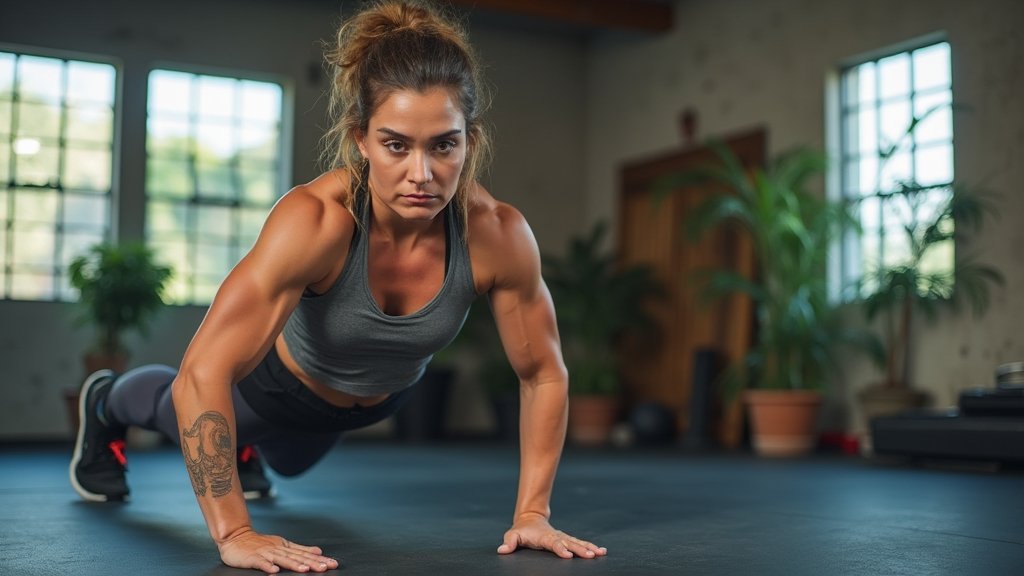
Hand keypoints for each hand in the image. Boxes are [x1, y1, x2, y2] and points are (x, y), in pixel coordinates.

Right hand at [218, 528, 338, 572]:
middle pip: (297, 557)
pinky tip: (274, 571)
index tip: (332, 563)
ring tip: (305, 569)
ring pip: (282, 559)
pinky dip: (267, 566)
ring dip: (294, 564)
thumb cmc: (259, 543)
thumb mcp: (283, 544)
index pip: (305, 554)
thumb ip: (300, 549)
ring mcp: (266, 553)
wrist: (235, 537)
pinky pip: (261, 563)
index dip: (319, 559)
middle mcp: (278, 549)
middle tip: (325, 567)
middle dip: (312, 563)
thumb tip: (318, 551)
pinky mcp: (253, 558)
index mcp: (286, 547)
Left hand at [496, 513, 606, 558]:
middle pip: (570, 543)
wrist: (530, 519)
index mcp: (544, 537)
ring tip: (601, 553)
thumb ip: (509, 542)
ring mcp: (563, 537)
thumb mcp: (512, 535)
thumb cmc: (521, 530)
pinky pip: (580, 543)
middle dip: (580, 549)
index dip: (560, 549)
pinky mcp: (567, 539)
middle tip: (591, 555)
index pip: (553, 543)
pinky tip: (601, 551)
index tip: (568, 555)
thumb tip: (501, 550)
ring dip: (589, 547)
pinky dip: (590, 546)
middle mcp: (556, 536)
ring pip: (577, 542)